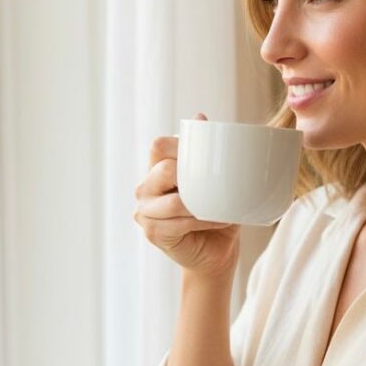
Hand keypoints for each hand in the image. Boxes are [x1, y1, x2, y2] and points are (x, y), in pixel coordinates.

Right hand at [133, 112, 240, 280]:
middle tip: (215, 186)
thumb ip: (207, 149)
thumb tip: (200, 116)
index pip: (160, 145)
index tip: (208, 157)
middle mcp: (146, 186)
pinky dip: (203, 221)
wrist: (219, 249)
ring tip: (221, 208)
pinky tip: (218, 220)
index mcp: (158, 167)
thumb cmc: (218, 209)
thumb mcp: (216, 176)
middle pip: (163, 169)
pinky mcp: (152, 232)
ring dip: (202, 205)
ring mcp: (145, 210)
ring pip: (173, 201)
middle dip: (192, 177)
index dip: (182, 146)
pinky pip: (179, 223)